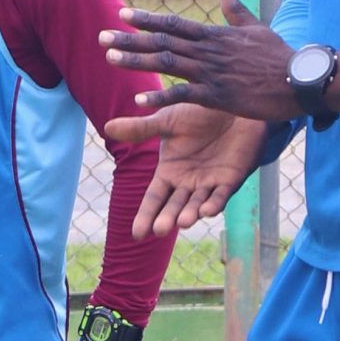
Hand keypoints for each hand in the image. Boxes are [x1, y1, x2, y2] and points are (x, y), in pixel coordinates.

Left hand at [101, 0, 297, 121]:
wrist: (300, 80)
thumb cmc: (280, 56)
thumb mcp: (257, 27)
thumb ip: (236, 9)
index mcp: (215, 34)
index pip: (174, 23)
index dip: (146, 19)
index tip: (123, 14)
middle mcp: (209, 50)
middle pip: (162, 40)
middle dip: (129, 38)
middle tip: (101, 36)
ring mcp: (212, 72)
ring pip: (166, 62)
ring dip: (136, 60)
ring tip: (109, 58)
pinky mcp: (218, 96)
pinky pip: (183, 94)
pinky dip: (160, 95)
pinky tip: (138, 98)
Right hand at [104, 102, 269, 236]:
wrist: (232, 106)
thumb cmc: (198, 114)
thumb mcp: (167, 121)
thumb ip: (141, 129)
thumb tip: (107, 127)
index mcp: (169, 172)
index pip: (154, 199)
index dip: (145, 215)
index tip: (137, 234)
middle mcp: (187, 183)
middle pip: (174, 206)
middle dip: (167, 219)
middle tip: (160, 230)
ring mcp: (209, 183)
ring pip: (196, 204)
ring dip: (190, 214)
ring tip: (183, 222)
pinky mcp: (230, 180)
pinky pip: (221, 195)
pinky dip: (214, 204)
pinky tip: (207, 211)